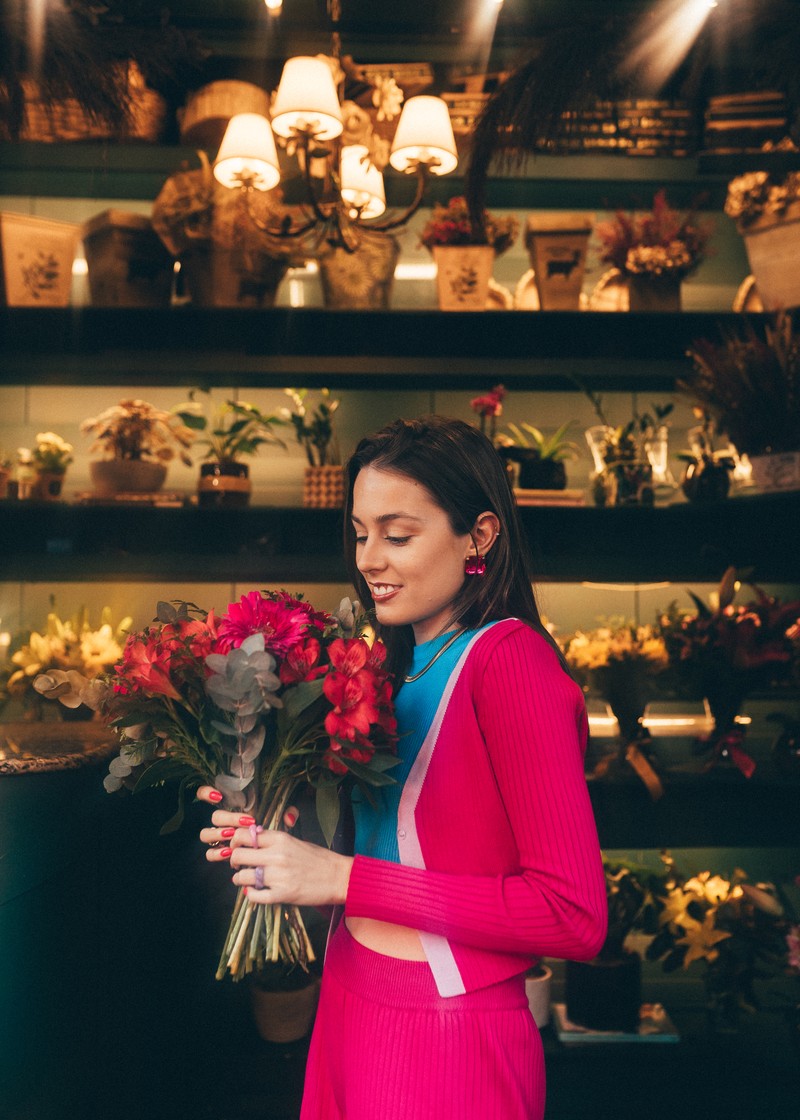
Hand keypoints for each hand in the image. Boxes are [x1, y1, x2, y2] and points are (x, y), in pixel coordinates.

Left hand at [196, 785, 352, 906]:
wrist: (337, 877)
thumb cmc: (317, 858)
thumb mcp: (294, 841)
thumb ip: (273, 840)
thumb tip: (251, 839)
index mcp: (280, 839)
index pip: (244, 835)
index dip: (235, 841)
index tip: (237, 847)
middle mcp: (276, 855)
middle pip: (238, 855)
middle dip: (234, 861)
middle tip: (238, 865)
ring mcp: (278, 876)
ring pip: (242, 878)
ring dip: (240, 880)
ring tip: (246, 880)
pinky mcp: (282, 895)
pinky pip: (255, 896)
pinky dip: (251, 895)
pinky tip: (254, 892)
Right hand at [196, 785, 299, 864]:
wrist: (273, 856)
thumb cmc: (274, 833)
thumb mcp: (280, 821)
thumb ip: (287, 814)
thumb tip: (290, 816)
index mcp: (235, 808)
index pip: (209, 795)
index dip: (207, 793)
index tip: (219, 796)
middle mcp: (224, 822)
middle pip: (214, 816)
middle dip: (228, 819)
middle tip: (245, 823)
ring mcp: (220, 838)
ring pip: (206, 834)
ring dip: (218, 834)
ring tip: (233, 836)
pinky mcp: (219, 852)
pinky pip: (210, 852)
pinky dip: (216, 852)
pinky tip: (227, 853)